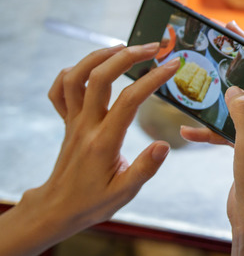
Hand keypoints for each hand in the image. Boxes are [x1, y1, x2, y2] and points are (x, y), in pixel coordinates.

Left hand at [0, 43, 176, 255]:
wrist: (57, 209)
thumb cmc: (93, 202)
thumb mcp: (125, 192)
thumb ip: (145, 168)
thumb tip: (165, 145)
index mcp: (104, 141)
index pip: (129, 100)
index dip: (153, 78)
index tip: (173, 66)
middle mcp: (85, 125)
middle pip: (99, 78)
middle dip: (128, 56)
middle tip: (153, 47)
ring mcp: (73, 121)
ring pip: (76, 77)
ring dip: (99, 56)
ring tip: (124, 48)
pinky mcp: (66, 122)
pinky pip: (60, 90)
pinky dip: (72, 72)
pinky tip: (91, 68)